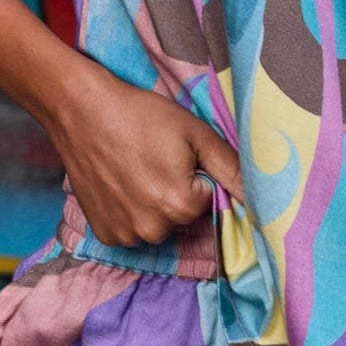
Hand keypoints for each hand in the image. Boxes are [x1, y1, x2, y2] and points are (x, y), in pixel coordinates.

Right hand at [46, 62, 243, 246]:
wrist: (81, 110)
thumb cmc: (140, 115)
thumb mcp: (194, 133)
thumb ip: (230, 167)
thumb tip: (263, 194)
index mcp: (180, 205)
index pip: (207, 200)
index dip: (194, 176)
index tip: (173, 155)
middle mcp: (153, 229)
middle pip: (182, 217)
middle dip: (175, 194)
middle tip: (152, 160)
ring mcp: (125, 235)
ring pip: (157, 226)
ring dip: (152, 206)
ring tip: (134, 171)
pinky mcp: (104, 233)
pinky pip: (131, 230)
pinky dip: (129, 213)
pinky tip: (119, 184)